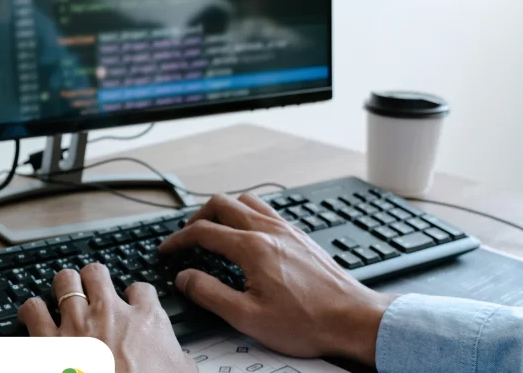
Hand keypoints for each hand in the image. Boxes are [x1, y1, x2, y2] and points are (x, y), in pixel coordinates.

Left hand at [18, 265, 195, 372]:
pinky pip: (33, 309)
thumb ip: (178, 359)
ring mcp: (77, 323)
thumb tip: (180, 361)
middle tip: (92, 289)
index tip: (132, 301)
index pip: (141, 290)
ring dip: (63, 286)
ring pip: (64, 281)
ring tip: (61, 293)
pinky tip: (33, 316)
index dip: (135, 295)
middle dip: (93, 278)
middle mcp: (109, 313)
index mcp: (145, 320)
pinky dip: (32, 311)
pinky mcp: (48, 340)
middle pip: (97, 273)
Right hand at [160, 194, 397, 365]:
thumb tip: (185, 278)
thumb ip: (210, 294)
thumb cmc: (307, 322)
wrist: (354, 319)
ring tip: (214, 230)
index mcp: (252, 248)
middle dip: (197, 218)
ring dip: (223, 211)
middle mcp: (268, 230)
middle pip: (222, 204)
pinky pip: (266, 210)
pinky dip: (246, 215)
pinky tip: (247, 235)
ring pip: (245, 201)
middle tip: (187, 237)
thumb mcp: (248, 317)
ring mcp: (287, 229)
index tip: (168, 250)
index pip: (202, 231)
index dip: (178, 240)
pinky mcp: (300, 236)